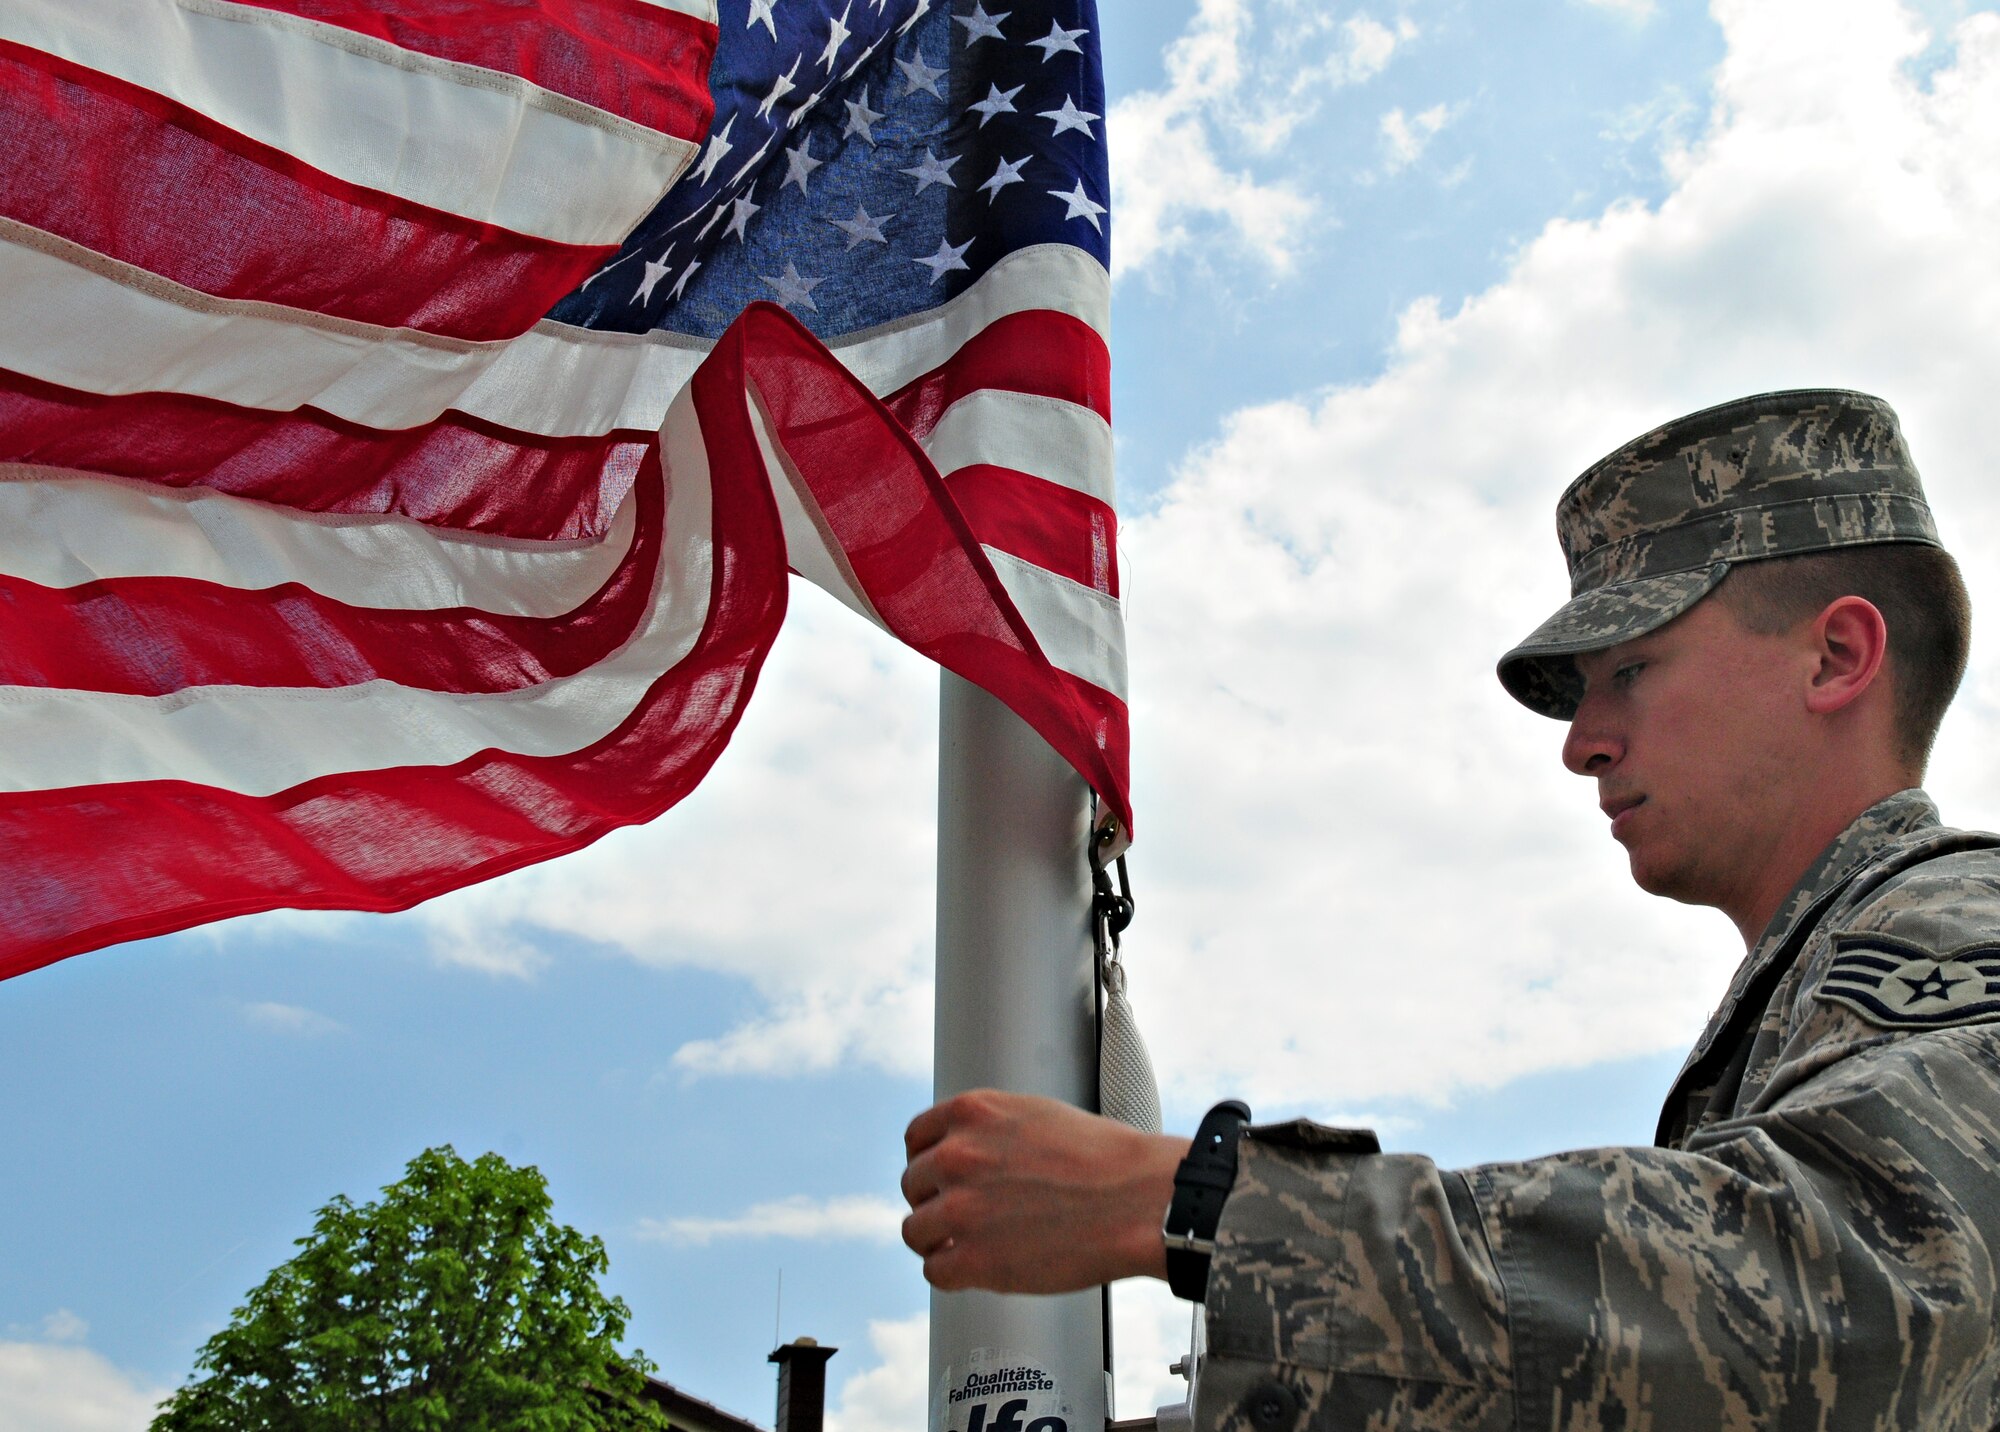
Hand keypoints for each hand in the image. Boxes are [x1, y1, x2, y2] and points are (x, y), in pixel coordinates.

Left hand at [900, 1089, 1190, 1292]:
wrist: (1138, 1200)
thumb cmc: (1103, 1160)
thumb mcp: (1035, 1114)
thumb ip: (989, 1129)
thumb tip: (964, 1149)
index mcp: (973, 1113)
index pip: (917, 1138)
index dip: (927, 1161)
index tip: (937, 1179)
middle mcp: (958, 1155)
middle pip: (913, 1185)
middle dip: (935, 1200)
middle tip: (963, 1215)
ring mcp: (961, 1208)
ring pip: (915, 1230)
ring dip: (938, 1240)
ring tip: (967, 1245)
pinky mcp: (974, 1259)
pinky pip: (934, 1272)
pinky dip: (951, 1273)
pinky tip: (974, 1269)